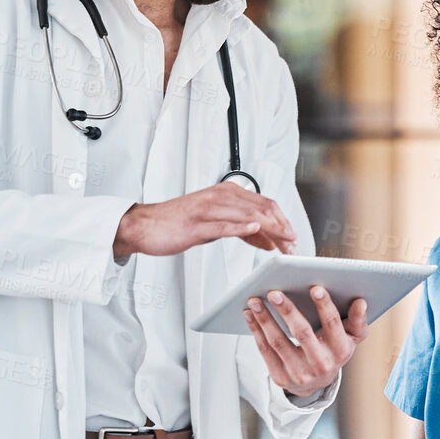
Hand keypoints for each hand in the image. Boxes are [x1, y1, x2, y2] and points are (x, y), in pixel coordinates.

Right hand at [114, 183, 297, 256]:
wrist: (145, 226)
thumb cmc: (178, 224)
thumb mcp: (215, 225)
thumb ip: (241, 229)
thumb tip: (267, 239)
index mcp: (226, 193)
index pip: (264, 203)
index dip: (283, 220)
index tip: (293, 237)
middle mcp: (220, 196)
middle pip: (262, 209)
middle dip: (282, 227)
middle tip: (294, 245)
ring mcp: (209, 208)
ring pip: (248, 216)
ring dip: (271, 230)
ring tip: (285, 243)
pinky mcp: (197, 223)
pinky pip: (225, 224)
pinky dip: (243, 227)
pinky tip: (257, 232)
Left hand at [243, 286, 367, 396]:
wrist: (316, 383)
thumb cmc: (333, 351)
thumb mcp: (350, 338)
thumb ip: (357, 320)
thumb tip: (360, 302)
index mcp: (340, 351)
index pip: (333, 325)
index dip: (325, 306)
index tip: (315, 287)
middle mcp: (321, 364)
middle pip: (302, 333)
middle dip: (288, 311)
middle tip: (274, 292)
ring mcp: (299, 373)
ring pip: (279, 342)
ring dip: (265, 319)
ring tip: (255, 300)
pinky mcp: (281, 377)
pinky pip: (265, 350)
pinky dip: (256, 330)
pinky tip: (250, 314)